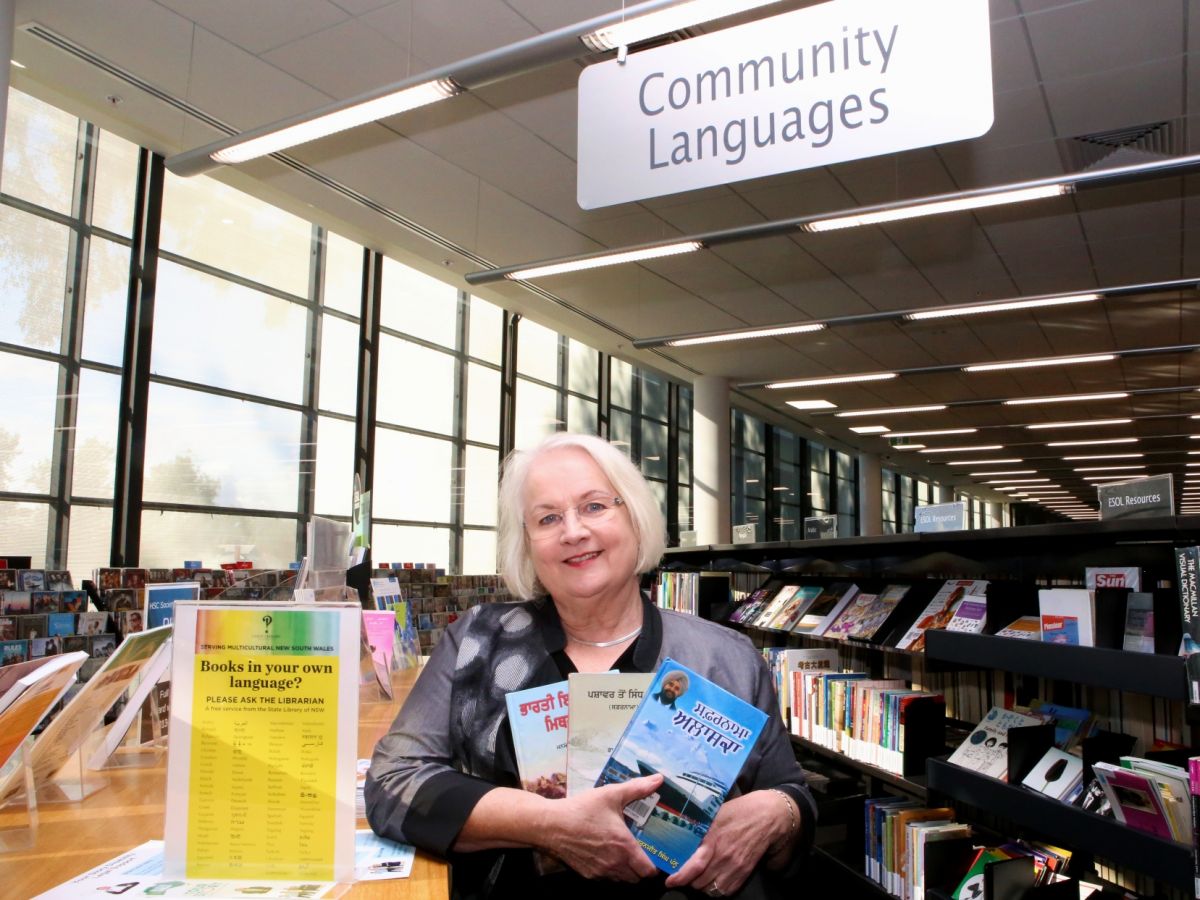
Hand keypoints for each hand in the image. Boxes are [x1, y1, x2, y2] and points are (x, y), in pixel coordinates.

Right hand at [540, 773, 662, 880]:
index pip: (648, 871)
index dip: (653, 865)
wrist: (551, 825)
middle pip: (636, 879)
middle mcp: (615, 864)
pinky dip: (608, 871)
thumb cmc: (583, 809)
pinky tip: (603, 853)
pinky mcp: (587, 874)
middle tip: (636, 851)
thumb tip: (659, 779)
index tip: (651, 854)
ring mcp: (600, 872)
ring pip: (621, 880)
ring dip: (625, 871)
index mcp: (625, 846)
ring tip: (620, 852)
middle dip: (639, 868)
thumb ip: (637, 788)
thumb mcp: (611, 794)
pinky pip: (605, 879)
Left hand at [663, 790, 787, 895]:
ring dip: (701, 886)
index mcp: (713, 838)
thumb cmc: (737, 811)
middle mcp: (724, 856)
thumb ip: (698, 827)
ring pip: (710, 889)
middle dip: (689, 880)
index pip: (694, 866)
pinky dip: (715, 889)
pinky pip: (725, 891)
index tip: (670, 881)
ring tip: (698, 877)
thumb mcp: (713, 814)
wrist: (766, 816)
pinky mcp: (744, 873)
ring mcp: (735, 867)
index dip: (680, 877)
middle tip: (685, 873)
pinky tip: (713, 879)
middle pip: (699, 882)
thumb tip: (678, 832)